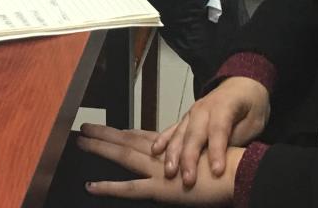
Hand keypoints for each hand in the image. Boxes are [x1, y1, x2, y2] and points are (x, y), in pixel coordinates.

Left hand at [77, 125, 242, 205]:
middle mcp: (161, 154)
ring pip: (122, 155)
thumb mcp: (202, 158)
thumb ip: (186, 156)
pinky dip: (108, 187)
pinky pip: (129, 188)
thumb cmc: (225, 169)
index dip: (120, 132)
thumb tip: (175, 159)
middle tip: (82, 128)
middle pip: (126, 139)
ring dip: (100, 147)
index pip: (139, 136)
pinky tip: (91, 186)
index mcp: (170, 147)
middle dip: (103, 133)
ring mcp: (158, 170)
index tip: (105, 128)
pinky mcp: (159, 188)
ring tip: (80, 141)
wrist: (237, 174)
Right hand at [152, 76, 269, 187]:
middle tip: (188, 179)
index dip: (217, 150)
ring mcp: (192, 112)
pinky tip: (154, 151)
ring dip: (173, 153)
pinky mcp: (186, 118)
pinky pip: (173, 129)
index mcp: (224, 106)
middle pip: (195, 133)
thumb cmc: (251, 106)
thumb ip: (239, 137)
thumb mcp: (255, 121)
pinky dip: (163, 140)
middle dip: (189, 157)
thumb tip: (227, 157)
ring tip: (169, 171)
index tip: (217, 171)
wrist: (241, 86)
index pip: (219, 129)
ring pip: (180, 133)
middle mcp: (204, 107)